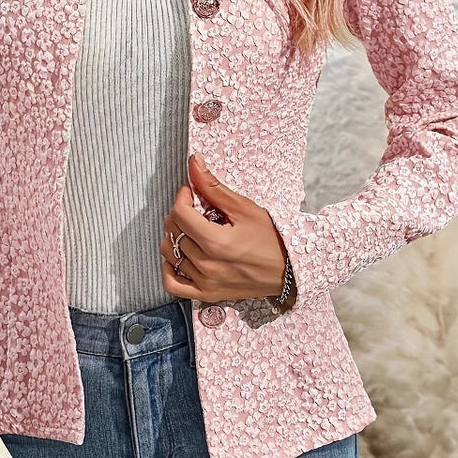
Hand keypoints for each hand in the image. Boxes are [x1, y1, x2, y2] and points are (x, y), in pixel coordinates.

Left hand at [159, 153, 287, 302]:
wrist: (289, 271)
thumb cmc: (271, 239)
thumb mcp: (244, 208)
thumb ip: (214, 187)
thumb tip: (194, 163)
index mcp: (216, 242)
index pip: (179, 214)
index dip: (182, 197)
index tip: (190, 192)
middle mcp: (207, 265)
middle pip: (173, 233)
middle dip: (178, 214)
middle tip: (193, 209)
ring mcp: (205, 282)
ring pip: (169, 255)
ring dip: (173, 238)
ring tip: (190, 230)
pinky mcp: (207, 294)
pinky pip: (172, 285)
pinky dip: (168, 269)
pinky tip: (179, 256)